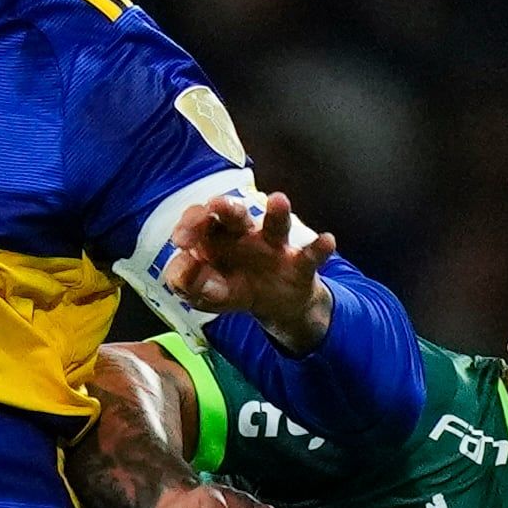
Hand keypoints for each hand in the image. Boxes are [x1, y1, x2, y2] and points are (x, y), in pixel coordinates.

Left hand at [161, 191, 338, 351]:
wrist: (276, 306)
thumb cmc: (235, 289)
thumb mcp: (206, 294)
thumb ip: (188, 283)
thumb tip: (181, 267)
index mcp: (216, 238)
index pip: (201, 221)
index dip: (190, 225)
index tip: (180, 240)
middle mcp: (245, 235)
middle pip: (234, 214)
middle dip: (226, 207)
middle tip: (217, 205)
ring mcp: (274, 247)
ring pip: (275, 225)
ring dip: (277, 212)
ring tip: (279, 200)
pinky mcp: (299, 264)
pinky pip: (311, 255)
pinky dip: (319, 248)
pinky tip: (327, 240)